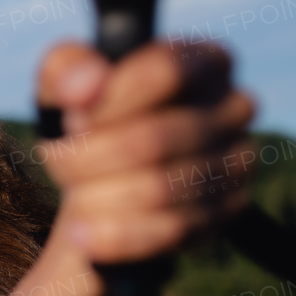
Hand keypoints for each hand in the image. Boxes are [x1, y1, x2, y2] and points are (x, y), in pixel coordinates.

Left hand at [38, 42, 255, 263]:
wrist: (99, 178)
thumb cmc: (85, 116)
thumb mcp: (62, 82)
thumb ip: (66, 69)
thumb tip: (85, 85)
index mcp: (201, 60)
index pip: (166, 71)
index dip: (111, 101)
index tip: (72, 121)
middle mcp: (234, 106)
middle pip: (156, 138)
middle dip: (90, 157)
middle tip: (58, 162)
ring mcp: (237, 162)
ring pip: (161, 189)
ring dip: (99, 197)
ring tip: (74, 195)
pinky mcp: (226, 212)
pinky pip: (170, 231)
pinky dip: (117, 236)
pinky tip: (84, 235)